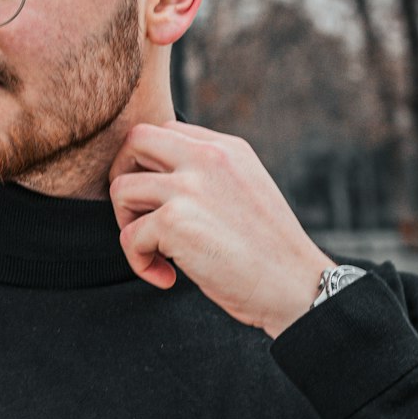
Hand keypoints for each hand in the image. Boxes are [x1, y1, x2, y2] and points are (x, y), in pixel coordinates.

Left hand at [108, 122, 331, 337]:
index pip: (166, 132)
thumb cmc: (270, 250)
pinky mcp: (175, 223)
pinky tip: (167, 277)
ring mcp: (189, 188)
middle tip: (139, 214)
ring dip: (128, 224)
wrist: (296, 286)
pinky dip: (140, 262)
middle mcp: (207, 158)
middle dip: (123, 175)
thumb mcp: (247, 188)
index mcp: (226, 148)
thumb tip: (161, 178)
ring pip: (121, 189)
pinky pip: (130, 237)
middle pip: (135, 141)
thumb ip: (211, 173)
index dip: (151, 165)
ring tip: (154, 249)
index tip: (160, 199)